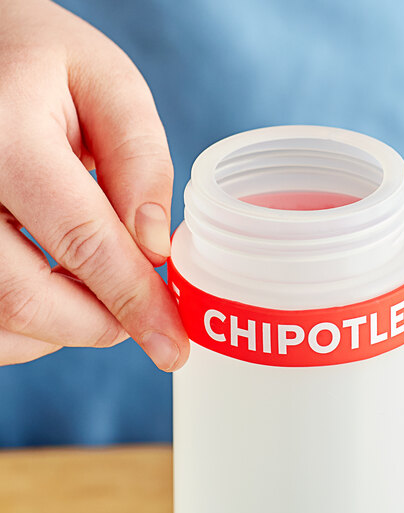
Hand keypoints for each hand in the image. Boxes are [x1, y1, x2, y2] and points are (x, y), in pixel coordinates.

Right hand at [0, 0, 188, 368]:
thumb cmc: (40, 62)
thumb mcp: (107, 83)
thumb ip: (139, 161)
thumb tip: (153, 248)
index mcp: (5, 138)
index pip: (83, 241)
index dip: (133, 301)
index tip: (172, 345)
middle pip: (25, 297)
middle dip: (99, 324)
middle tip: (141, 317)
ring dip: (64, 328)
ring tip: (100, 290)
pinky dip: (28, 326)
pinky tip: (57, 291)